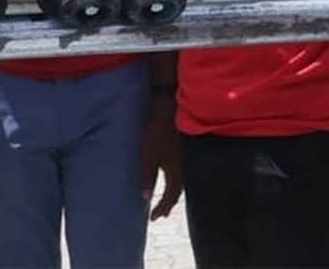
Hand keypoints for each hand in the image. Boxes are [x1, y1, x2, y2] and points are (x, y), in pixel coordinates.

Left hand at [141, 96, 181, 220]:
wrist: (169, 110)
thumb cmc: (157, 133)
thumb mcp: (149, 156)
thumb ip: (148, 177)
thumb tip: (146, 197)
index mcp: (176, 171)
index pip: (171, 196)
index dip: (162, 208)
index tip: (154, 218)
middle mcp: (182, 166)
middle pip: (177, 190)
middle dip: (169, 203)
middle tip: (161, 213)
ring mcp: (182, 156)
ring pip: (179, 180)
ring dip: (172, 192)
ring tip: (165, 198)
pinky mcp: (179, 148)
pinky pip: (178, 170)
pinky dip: (173, 180)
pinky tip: (168, 175)